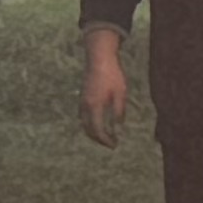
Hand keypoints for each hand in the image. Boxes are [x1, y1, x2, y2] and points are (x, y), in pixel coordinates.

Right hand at [77, 28, 130, 147]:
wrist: (99, 57)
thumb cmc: (112, 74)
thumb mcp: (120, 94)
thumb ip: (119, 112)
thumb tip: (118, 126)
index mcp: (95, 107)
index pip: (98, 131)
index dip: (105, 140)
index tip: (114, 145)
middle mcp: (85, 106)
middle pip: (88, 129)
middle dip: (98, 139)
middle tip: (110, 143)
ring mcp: (82, 100)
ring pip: (84, 122)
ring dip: (93, 131)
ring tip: (104, 135)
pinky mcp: (83, 95)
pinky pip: (83, 115)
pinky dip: (89, 122)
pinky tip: (97, 121)